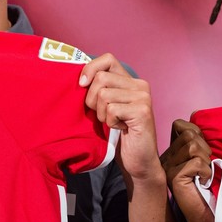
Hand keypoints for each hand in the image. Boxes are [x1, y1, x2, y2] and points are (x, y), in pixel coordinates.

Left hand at [80, 53, 161, 184]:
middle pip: (101, 78)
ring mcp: (143, 97)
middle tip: (101, 115)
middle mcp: (140, 85)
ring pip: (104, 95)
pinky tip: (120, 129)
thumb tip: (78, 77)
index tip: (82, 85)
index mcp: (130, 81)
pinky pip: (111, 110)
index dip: (90, 68)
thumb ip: (99, 90)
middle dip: (92, 99)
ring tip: (112, 123)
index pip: (107, 59)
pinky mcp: (142, 111)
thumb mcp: (106, 108)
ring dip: (101, 114)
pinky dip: (110, 123)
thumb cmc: (119, 136)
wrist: (139, 162)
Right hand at [160, 119, 214, 221]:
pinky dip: (206, 171)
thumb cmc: (209, 186)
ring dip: (206, 160)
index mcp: (172, 151)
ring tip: (205, 174)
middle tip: (206, 166)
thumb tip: (200, 126)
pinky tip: (203, 182)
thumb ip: (198, 142)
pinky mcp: (173, 177)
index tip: (203, 152)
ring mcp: (168, 167)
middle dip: (205, 148)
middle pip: (189, 134)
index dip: (197, 133)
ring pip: (193, 146)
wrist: (206, 214)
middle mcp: (166, 157)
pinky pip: (196, 162)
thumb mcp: (204, 158)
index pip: (180, 125)